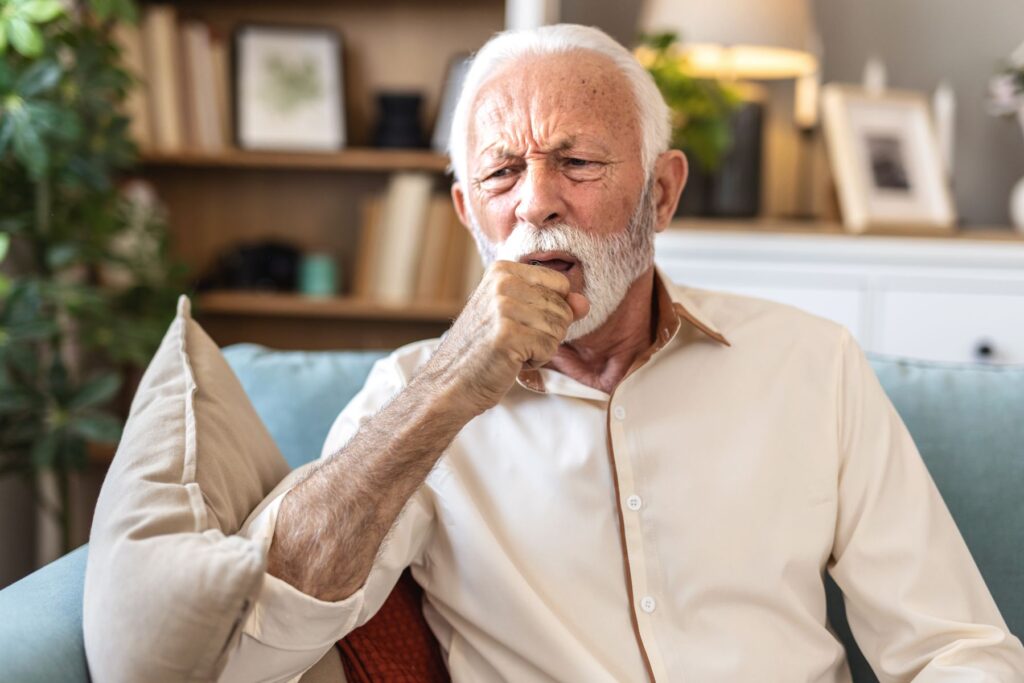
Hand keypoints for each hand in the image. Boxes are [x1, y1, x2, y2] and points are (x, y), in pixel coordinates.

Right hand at [419, 260, 588, 416]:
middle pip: (562, 307)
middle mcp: (503, 282)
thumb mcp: (516, 316)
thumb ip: (553, 304)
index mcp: (503, 270)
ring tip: (512, 350)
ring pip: (559, 328)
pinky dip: (536, 361)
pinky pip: (549, 348)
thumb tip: (584, 303)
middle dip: (547, 332)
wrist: (450, 382)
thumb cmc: (484, 349)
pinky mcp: (508, 334)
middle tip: (514, 340)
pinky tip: (511, 360)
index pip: (560, 283)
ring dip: (542, 347)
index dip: (552, 309)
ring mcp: (504, 307)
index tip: (522, 321)